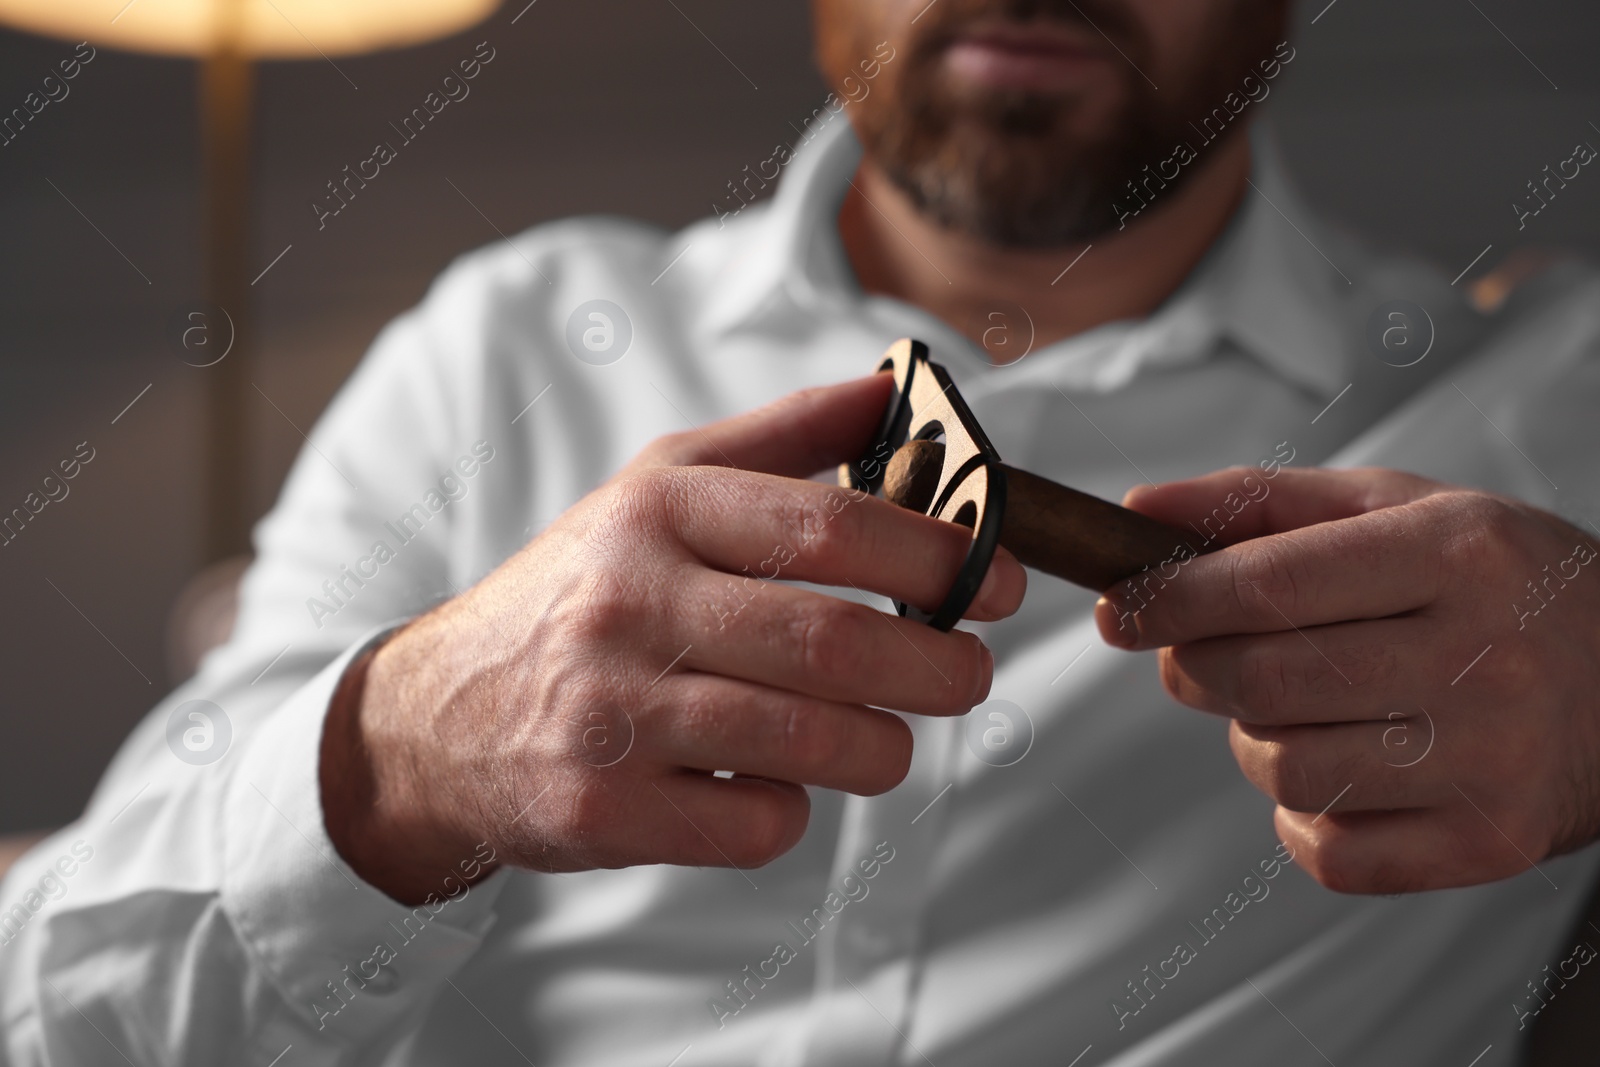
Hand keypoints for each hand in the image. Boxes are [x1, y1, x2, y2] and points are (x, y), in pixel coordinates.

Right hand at [321, 375, 1025, 902]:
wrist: (436, 718)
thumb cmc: (578, 594)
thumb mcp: (655, 490)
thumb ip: (780, 439)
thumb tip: (894, 390)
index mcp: (655, 514)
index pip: (824, 523)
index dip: (933, 553)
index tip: (996, 580)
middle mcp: (628, 606)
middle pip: (831, 641)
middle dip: (937, 664)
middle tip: (971, 672)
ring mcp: (610, 715)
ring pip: (807, 742)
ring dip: (883, 747)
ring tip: (891, 735)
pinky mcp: (600, 812)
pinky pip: (752, 825)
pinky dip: (792, 812)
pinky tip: (777, 786)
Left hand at [1094, 466, 1599, 893]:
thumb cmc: (1496, 582)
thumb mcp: (1397, 509)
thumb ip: (1261, 503)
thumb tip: (1137, 510)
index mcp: (1458, 555)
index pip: (1271, 585)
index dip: (1172, 600)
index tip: (1121, 607)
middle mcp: (1488, 659)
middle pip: (1266, 681)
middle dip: (1195, 668)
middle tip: (1196, 655)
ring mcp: (1496, 761)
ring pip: (1286, 770)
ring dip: (1251, 741)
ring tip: (1292, 709)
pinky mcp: (1493, 843)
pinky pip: (1331, 852)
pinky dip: (1302, 816)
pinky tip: (1338, 771)